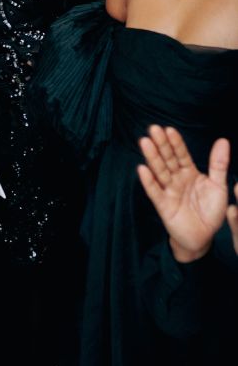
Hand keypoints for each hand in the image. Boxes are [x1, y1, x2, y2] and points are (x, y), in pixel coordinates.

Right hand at [138, 126, 232, 261]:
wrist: (203, 236)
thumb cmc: (210, 211)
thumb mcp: (219, 186)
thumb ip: (218, 164)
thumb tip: (223, 140)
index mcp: (189, 172)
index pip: (181, 154)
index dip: (176, 143)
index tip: (169, 129)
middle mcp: (177, 179)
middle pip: (168, 159)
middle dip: (161, 145)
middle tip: (154, 129)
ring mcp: (168, 191)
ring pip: (159, 171)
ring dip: (152, 157)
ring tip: (145, 142)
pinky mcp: (163, 205)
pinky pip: (154, 192)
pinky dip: (149, 181)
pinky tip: (143, 169)